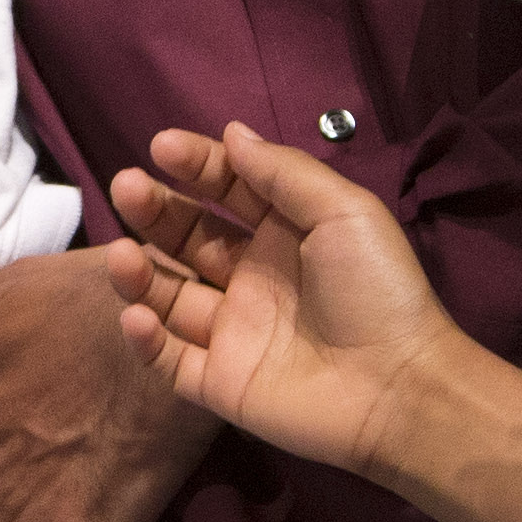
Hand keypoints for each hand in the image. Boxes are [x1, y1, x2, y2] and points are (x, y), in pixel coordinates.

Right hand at [106, 124, 460, 486]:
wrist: (400, 389)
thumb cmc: (377, 291)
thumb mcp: (344, 213)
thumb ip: (284, 172)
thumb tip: (232, 132)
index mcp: (284, 235)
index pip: (227, 190)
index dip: (196, 166)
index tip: (161, 147)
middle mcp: (252, 278)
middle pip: (187, 237)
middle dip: (155, 210)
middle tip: (126, 187)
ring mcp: (232, 332)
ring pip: (168, 296)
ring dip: (138, 272)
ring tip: (121, 255)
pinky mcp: (219, 382)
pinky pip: (168, 358)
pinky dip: (145, 338)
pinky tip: (138, 315)